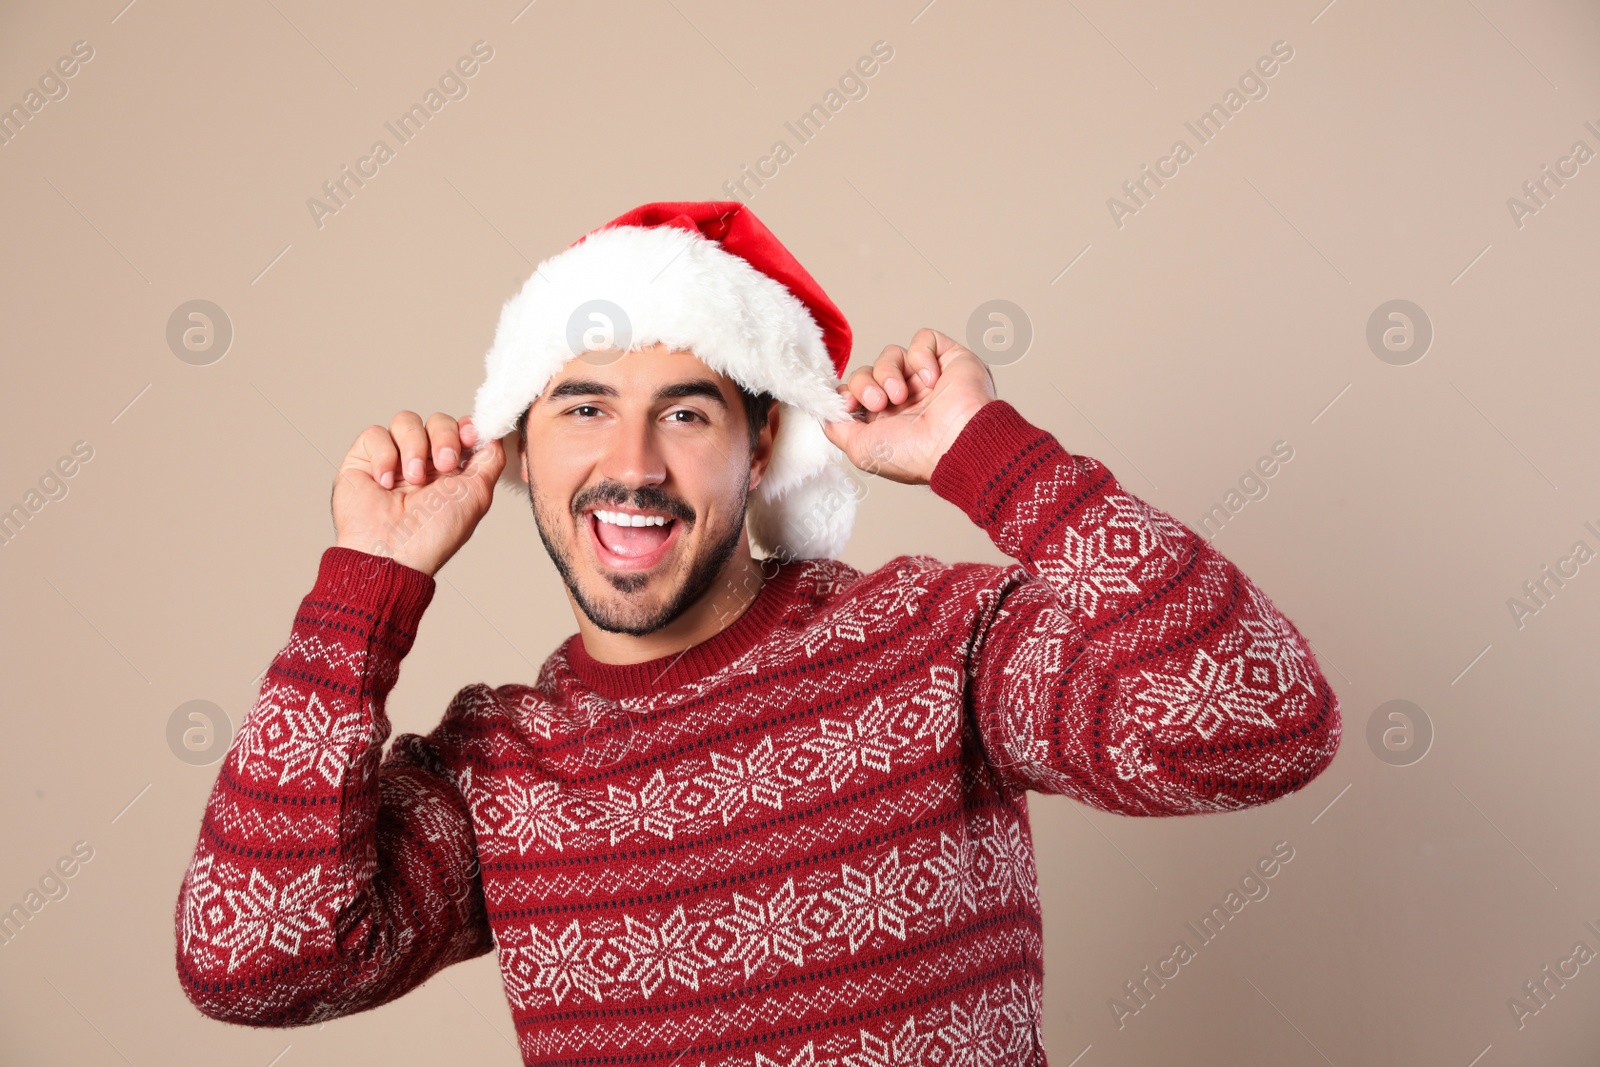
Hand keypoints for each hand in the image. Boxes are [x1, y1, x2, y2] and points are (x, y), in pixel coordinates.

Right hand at [332, 411, 504, 575]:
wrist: (392, 554)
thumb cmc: (434, 534)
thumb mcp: (477, 495)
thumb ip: (490, 460)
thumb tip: (495, 434)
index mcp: (451, 470)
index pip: (461, 429)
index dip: (466, 427)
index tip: (470, 439)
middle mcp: (423, 461)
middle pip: (438, 420)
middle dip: (444, 437)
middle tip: (444, 466)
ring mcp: (393, 459)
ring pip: (406, 420)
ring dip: (415, 447)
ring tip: (414, 479)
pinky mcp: (363, 460)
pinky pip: (376, 434)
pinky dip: (384, 456)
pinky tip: (385, 483)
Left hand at [822, 328, 996, 484]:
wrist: (957, 444)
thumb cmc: (915, 455)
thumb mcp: (860, 449)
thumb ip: (836, 429)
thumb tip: (824, 411)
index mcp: (888, 419)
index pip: (856, 391)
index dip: (848, 392)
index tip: (849, 405)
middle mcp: (907, 398)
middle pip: (869, 371)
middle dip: (866, 384)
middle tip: (880, 402)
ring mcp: (927, 378)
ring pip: (892, 354)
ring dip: (889, 371)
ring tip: (902, 394)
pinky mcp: (949, 359)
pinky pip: (923, 339)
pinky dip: (921, 356)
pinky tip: (930, 380)